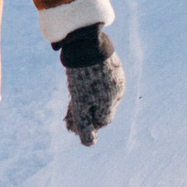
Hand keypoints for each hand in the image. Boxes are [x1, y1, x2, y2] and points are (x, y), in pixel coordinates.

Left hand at [57, 26, 122, 145]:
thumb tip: (88, 145)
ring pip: (101, 95)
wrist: (85, 41)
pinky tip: (79, 84)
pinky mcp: (111, 65)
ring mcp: (116, 77)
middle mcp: (118, 90)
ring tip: (72, 100)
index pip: (101, 121)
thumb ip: (84, 124)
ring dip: (87, 102)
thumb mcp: (79, 103)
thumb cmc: (82, 75)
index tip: (70, 124)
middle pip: (101, 109)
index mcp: (112, 100)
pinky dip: (91, 88)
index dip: (86, 125)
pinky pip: (101, 82)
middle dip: (85, 114)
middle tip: (68, 118)